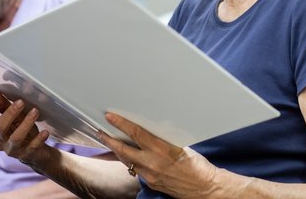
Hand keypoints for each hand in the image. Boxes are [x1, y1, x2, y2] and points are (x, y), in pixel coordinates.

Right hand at [0, 91, 50, 164]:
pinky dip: (38, 140)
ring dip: (26, 124)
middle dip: (10, 114)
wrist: (36, 152)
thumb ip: (6, 106)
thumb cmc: (22, 130)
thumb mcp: (15, 117)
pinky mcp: (26, 155)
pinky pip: (32, 148)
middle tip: (21, 102)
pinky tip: (45, 132)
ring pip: (16, 138)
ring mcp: (12, 150)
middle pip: (0, 128)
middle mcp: (0, 141)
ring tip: (35, 111)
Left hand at [99, 112, 218, 198]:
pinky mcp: (151, 184)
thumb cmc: (197, 165)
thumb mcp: (181, 145)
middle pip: (124, 150)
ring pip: (127, 161)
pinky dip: (131, 162)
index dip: (121, 124)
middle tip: (101, 131)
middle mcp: (153, 164)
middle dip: (110, 140)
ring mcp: (150, 176)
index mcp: (162, 150)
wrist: (204, 188)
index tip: (111, 117)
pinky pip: (136, 171)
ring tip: (111, 142)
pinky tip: (129, 157)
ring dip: (118, 151)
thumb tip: (151, 130)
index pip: (136, 133)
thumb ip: (163, 139)